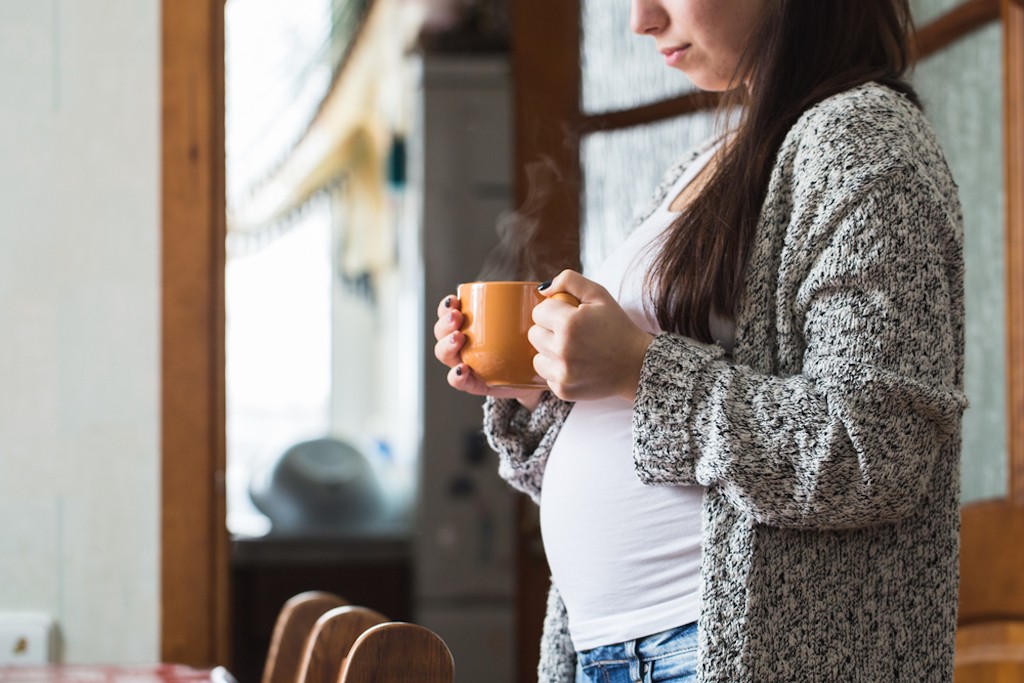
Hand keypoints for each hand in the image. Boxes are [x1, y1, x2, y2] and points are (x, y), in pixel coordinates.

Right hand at [432, 294, 545, 408]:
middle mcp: (464, 344)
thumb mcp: (527, 320)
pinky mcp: (477, 384)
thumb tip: (543, 288)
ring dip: (446, 346)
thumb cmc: (529, 342)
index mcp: (470, 325)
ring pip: (445, 355)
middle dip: (444, 324)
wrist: (538, 375)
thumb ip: (529, 303)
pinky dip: (457, 376)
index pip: (449, 313)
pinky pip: (460, 382)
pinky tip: (463, 369)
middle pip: (442, 333)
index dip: (446, 307)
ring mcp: (467, 364)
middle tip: (456, 318)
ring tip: (458, 338)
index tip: (454, 300)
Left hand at [529, 270, 653, 401]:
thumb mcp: (599, 294)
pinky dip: (557, 370)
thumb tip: (542, 290)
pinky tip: (578, 365)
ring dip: (550, 351)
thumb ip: (568, 280)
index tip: (571, 316)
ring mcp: (562, 373)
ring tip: (574, 350)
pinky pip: (546, 374)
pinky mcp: (563, 390)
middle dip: (549, 330)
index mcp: (569, 323)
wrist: (636, 365)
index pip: (538, 311)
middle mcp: (562, 350)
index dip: (554, 311)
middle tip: (573, 332)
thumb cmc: (617, 326)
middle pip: (534, 334)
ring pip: (536, 356)